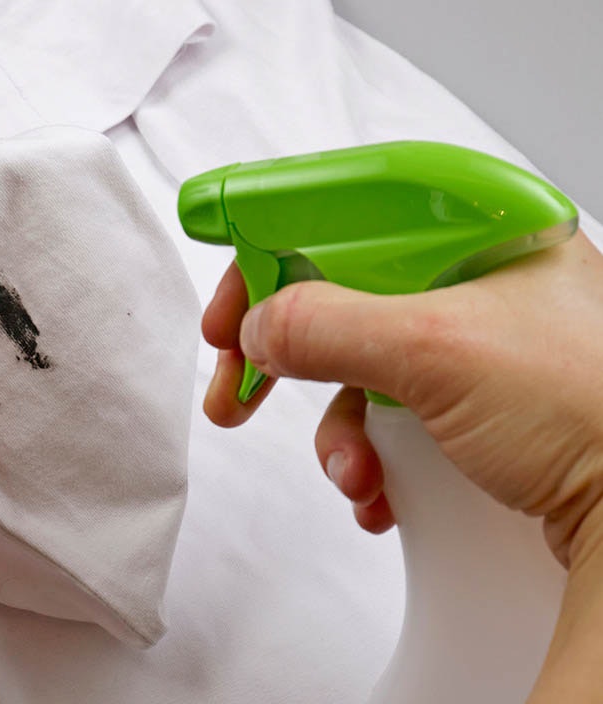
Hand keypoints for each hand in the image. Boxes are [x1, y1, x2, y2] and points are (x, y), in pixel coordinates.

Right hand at [202, 231, 602, 565]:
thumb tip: (261, 326)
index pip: (352, 210)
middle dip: (286, 351)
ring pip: (360, 366)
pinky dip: (368, 456)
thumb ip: (329, 327)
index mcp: (484, 232)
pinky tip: (379, 491)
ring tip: (351, 472)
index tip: (234, 297)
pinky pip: (388, 414)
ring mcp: (477, 347)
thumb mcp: (439, 351)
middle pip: (344, 292)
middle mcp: (478, 282)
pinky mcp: (476, 405)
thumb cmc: (595, 414)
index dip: (278, 246)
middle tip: (237, 383)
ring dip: (335, 428)